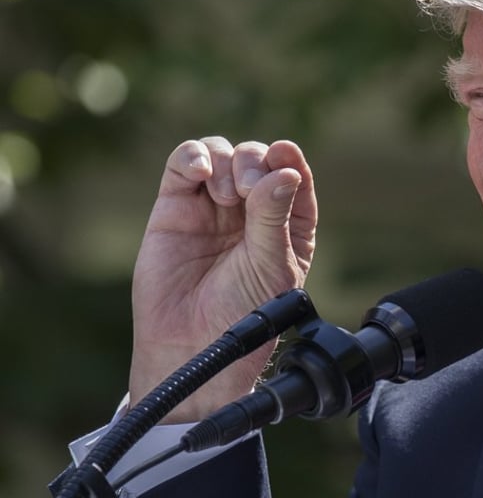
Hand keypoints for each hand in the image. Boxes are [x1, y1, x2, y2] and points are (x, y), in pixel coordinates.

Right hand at [128, 137, 316, 421]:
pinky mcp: (174, 206)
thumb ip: (275, 218)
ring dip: (227, 161)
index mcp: (286, 222)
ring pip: (222, 153)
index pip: (292, 175)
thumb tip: (286, 172)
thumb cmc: (240, 313)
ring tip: (227, 196)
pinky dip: (192, 156)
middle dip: (254, 162)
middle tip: (249, 190)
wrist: (190, 344)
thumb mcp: (270, 265)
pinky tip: (199, 173)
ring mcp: (211, 206)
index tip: (284, 153)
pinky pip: (183, 164)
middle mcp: (251, 209)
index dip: (289, 159)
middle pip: (256, 158)